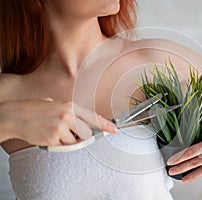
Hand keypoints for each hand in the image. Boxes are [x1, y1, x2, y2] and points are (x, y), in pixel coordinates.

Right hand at [0, 99, 117, 145]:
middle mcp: (67, 116)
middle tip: (72, 133)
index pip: (93, 117)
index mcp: (69, 106)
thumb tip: (82, 124)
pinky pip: (63, 146)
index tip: (115, 130)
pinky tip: (47, 134)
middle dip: (82, 136)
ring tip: (54, 130)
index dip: (106, 125)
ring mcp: (60, 128)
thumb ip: (69, 113)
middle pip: (87, 133)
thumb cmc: (34, 109)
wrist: (13, 116)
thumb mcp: (55, 104)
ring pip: (74, 141)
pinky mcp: (53, 139)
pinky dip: (58, 143)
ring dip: (68, 140)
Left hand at [166, 111, 201, 182]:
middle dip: (181, 169)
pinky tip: (198, 175)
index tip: (170, 162)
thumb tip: (186, 146)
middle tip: (171, 172)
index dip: (179, 158)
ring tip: (183, 179)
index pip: (191, 152)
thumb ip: (199, 139)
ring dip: (192, 175)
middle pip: (195, 163)